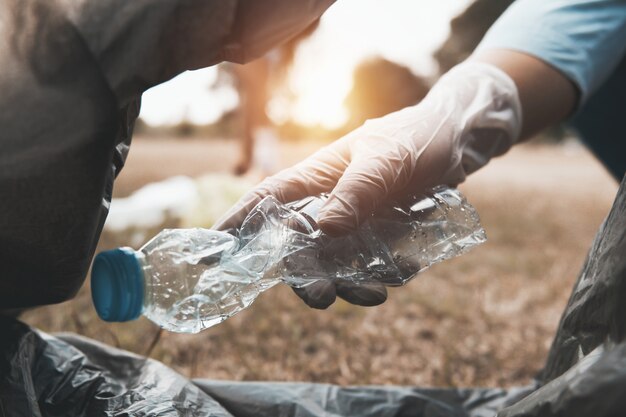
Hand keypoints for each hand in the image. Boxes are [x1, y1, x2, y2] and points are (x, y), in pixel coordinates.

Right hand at [215, 61, 521, 307]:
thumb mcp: (385, 161)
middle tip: (321, 297)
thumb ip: (356, 192)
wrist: (456, 141)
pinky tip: (402, 272)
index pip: (267, 200)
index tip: (213, 253)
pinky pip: (369, 264)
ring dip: (347, 283)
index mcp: (316, 177)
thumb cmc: (414, 138)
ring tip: (373, 293)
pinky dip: (381, 274)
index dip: (238, 224)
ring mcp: (353, 222)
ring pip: (335, 262)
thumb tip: (324, 230)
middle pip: (300, 245)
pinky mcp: (378, 235)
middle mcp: (328, 203)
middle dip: (304, 275)